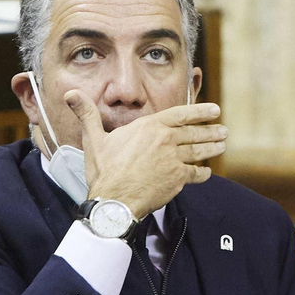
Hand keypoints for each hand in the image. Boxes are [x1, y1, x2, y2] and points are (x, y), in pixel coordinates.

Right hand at [70, 91, 226, 216]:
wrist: (114, 200)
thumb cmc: (104, 170)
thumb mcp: (94, 139)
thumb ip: (87, 114)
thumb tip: (70, 94)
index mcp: (150, 127)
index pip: (181, 114)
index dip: (200, 112)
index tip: (215, 110)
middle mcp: (166, 140)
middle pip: (195, 133)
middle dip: (211, 131)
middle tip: (223, 131)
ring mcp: (174, 159)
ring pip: (200, 151)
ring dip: (213, 148)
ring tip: (222, 145)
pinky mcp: (178, 179)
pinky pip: (196, 174)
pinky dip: (203, 173)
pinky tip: (206, 172)